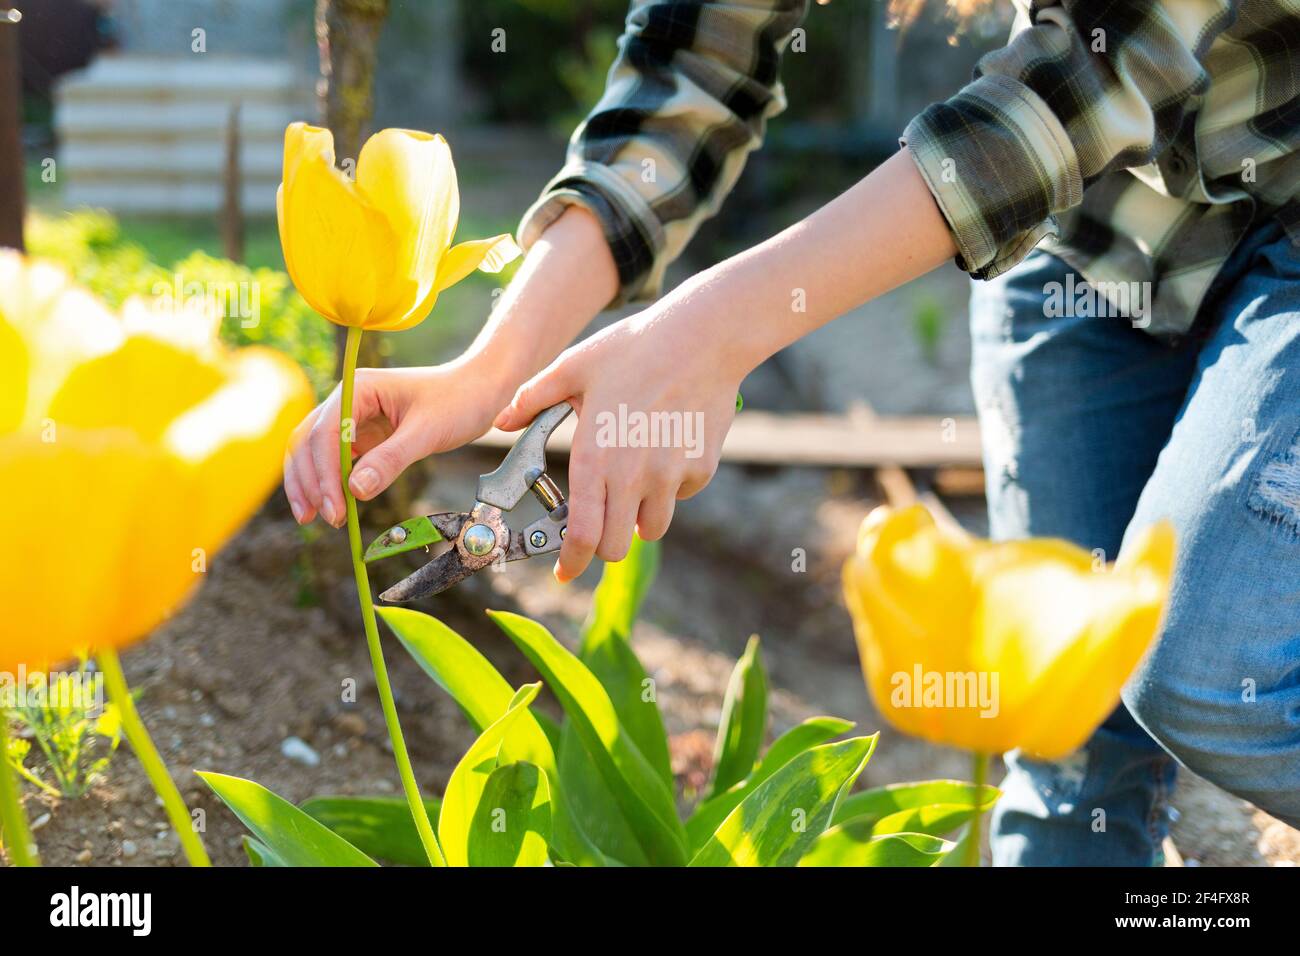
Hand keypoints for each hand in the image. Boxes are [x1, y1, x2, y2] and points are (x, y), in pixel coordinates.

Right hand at [284, 360, 507, 526]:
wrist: (480, 389)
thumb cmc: (458, 400)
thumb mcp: (427, 431)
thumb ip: (392, 459)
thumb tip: (356, 491)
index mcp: (359, 388)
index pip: (325, 433)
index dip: (324, 473)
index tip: (334, 507)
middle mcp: (348, 399)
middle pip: (308, 441)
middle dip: (309, 481)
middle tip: (323, 518)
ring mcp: (353, 417)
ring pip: (314, 451)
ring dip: (310, 483)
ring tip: (314, 517)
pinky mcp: (363, 434)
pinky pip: (335, 459)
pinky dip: (329, 481)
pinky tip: (331, 505)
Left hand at [493, 306, 741, 581]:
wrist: (703, 337)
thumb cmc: (633, 347)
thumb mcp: (574, 366)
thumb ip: (532, 398)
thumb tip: (502, 423)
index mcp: (595, 455)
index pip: (583, 534)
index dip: (571, 562)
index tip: (564, 572)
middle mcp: (633, 474)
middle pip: (616, 546)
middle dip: (602, 547)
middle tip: (597, 529)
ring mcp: (670, 474)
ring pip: (651, 528)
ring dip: (636, 520)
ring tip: (631, 488)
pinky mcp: (699, 467)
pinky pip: (679, 495)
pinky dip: (669, 489)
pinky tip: (663, 453)